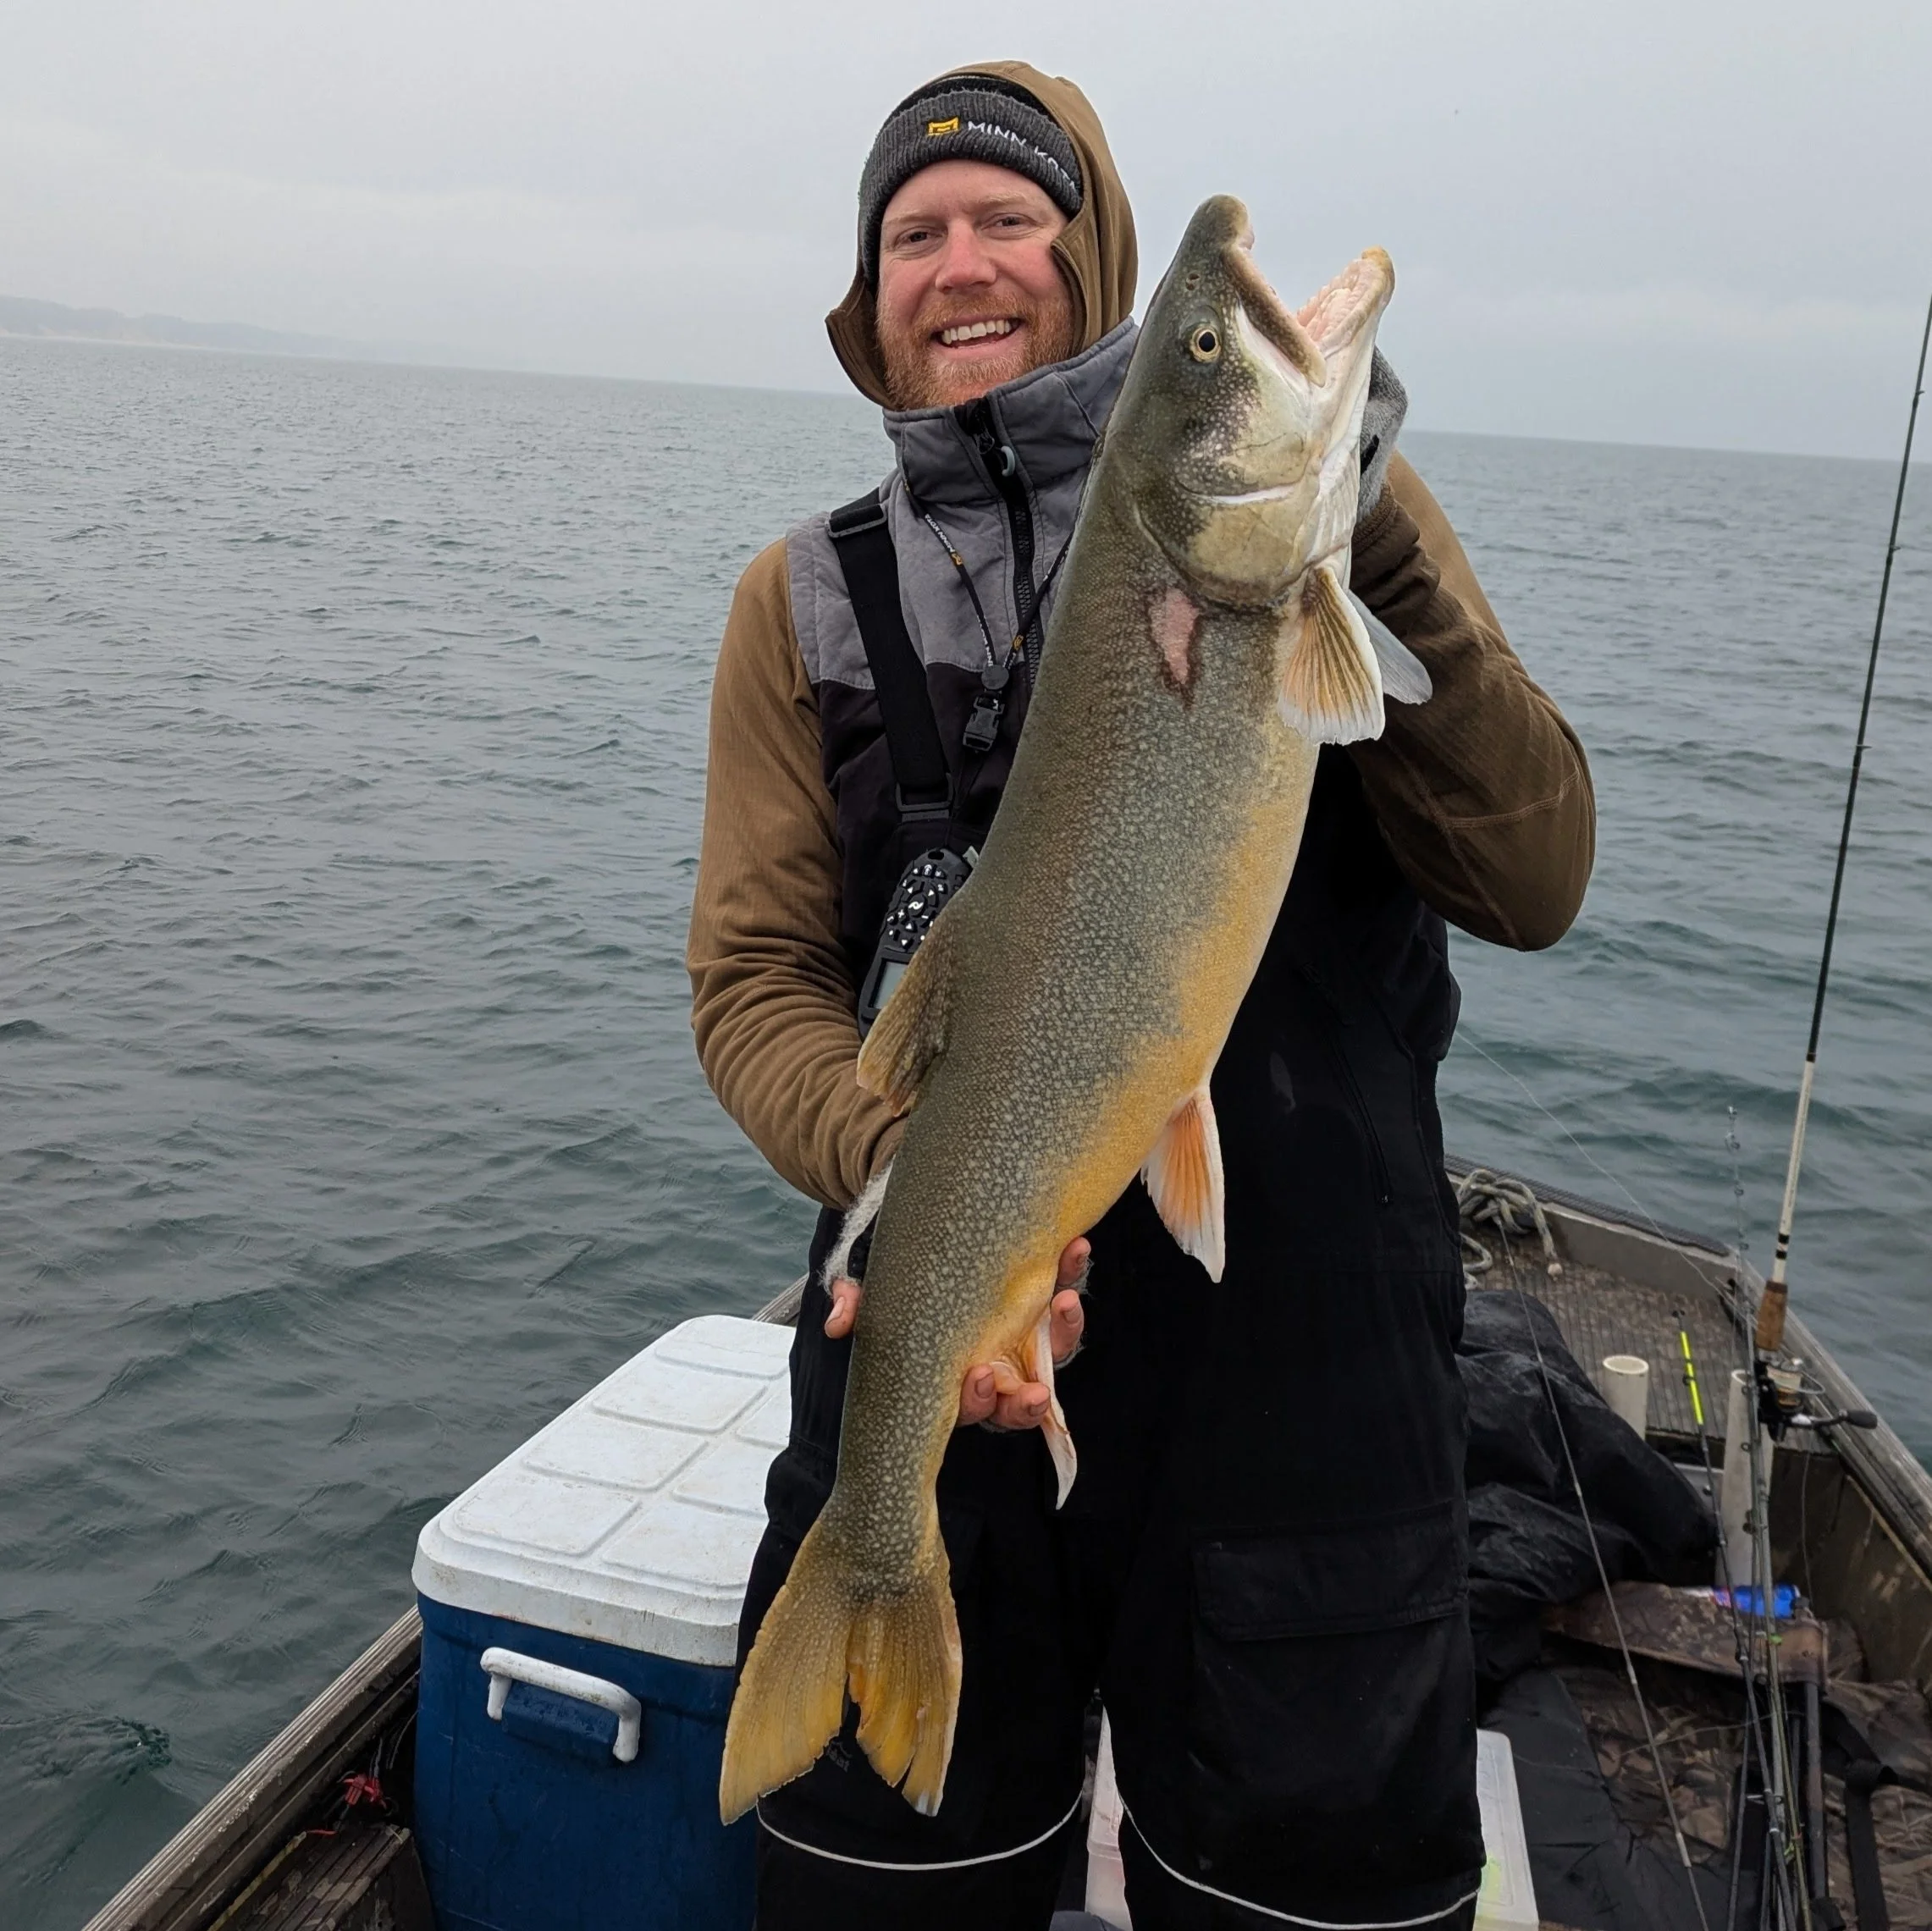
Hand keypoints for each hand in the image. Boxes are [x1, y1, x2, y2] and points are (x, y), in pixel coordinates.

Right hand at [823, 1237, 1089, 1430]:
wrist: (930, 1232)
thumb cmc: (902, 1277)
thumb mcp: (877, 1288)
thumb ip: (858, 1303)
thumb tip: (838, 1323)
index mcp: (952, 1376)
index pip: (967, 1406)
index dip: (976, 1400)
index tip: (980, 1377)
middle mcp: (994, 1367)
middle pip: (1016, 1403)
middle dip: (1025, 1403)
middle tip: (1035, 1392)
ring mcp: (1024, 1338)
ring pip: (1054, 1354)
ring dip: (1063, 1332)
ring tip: (1065, 1302)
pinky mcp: (1046, 1300)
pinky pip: (1065, 1299)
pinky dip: (1072, 1276)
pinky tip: (1075, 1250)